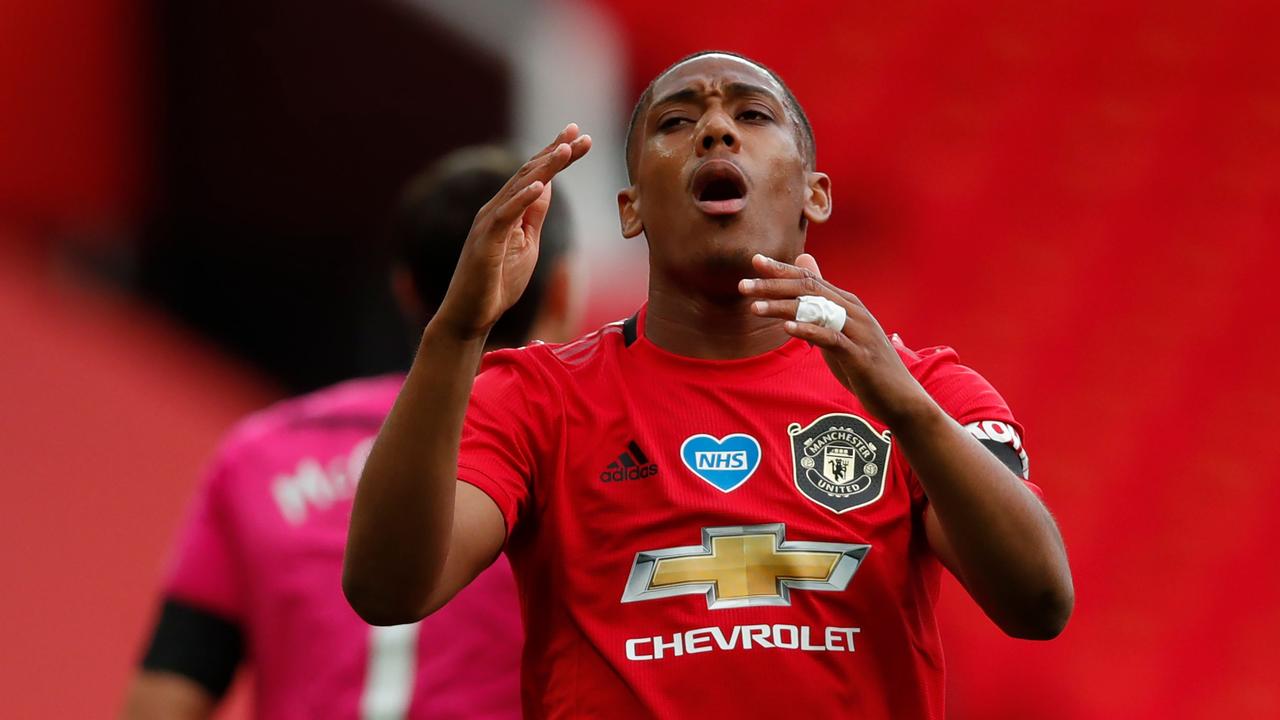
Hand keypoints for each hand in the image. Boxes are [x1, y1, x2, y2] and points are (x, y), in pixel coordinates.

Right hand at [434, 124, 591, 340]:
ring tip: (565, 149)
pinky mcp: (486, 242)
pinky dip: (523, 198)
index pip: (535, 175)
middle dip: (556, 152)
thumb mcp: (527, 243)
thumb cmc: (497, 282)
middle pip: (529, 173)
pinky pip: (506, 215)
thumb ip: (534, 215)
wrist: (470, 316)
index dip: (557, 155)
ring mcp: (489, 223)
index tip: (581, 138)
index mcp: (508, 209)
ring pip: (518, 187)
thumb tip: (546, 186)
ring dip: (544, 167)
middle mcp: (496, 209)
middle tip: (580, 133)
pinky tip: (541, 184)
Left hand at [738, 253, 932, 426]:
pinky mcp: (860, 356)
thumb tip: (805, 266)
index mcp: (847, 304)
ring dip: (782, 306)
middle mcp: (854, 311)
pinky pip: (831, 338)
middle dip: (773, 285)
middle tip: (743, 285)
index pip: (810, 279)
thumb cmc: (866, 364)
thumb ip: (821, 302)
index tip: (754, 261)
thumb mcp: (840, 330)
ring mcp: (859, 332)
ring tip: (754, 307)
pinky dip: (808, 330)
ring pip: (817, 310)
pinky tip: (786, 328)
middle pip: (809, 290)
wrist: (900, 397)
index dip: (782, 269)